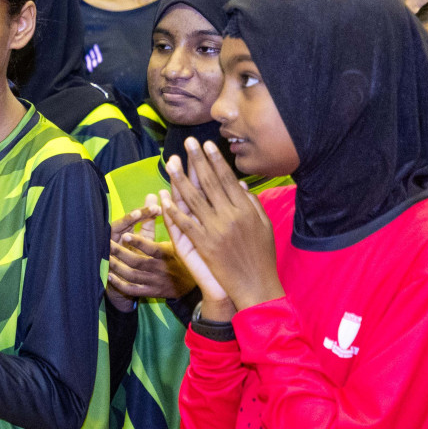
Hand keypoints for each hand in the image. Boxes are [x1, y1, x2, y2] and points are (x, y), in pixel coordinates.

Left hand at [107, 193, 195, 309]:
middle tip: (106, 244)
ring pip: (132, 276)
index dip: (138, 242)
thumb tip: (154, 194)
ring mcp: (154, 282)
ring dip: (116, 267)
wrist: (191, 286)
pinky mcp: (150, 292)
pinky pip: (132, 289)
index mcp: (167, 254)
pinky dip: (119, 284)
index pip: (152, 249)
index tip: (124, 235)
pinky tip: (109, 275)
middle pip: (137, 262)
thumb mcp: (177, 238)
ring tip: (104, 257)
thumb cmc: (181, 255)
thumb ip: (163, 217)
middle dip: (120, 253)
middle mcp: (160, 269)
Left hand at [161, 137, 281, 315]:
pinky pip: (184, 223)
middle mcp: (230, 215)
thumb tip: (241, 184)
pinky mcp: (203, 244)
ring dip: (180, 179)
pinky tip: (163, 196)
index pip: (227, 179)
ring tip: (170, 162)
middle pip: (209, 183)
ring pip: (193, 199)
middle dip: (197, 161)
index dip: (216, 161)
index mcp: (245, 209)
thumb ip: (252, 204)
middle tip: (187, 142)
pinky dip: (173, 209)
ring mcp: (215, 229)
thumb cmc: (262, 256)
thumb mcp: (263, 226)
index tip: (207, 145)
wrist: (256, 286)